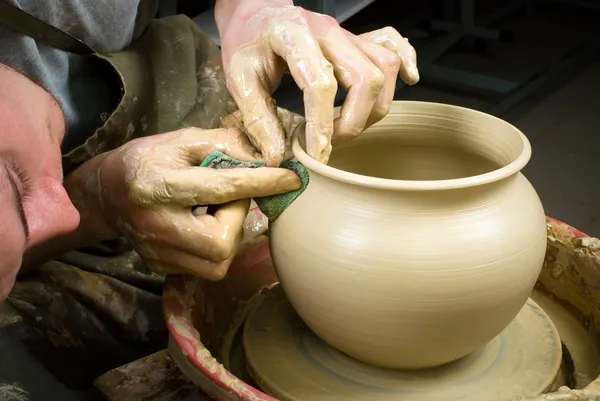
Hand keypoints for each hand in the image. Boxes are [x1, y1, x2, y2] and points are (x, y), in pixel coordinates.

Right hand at [92, 127, 299, 279]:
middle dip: (238, 218)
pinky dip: (217, 247)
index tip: (291, 178)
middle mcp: (156, 226)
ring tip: (215, 212)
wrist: (107, 194)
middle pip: (221, 243)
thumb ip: (224, 144)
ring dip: (230, 234)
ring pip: (218, 263)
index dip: (260, 183)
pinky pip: (206, 268)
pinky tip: (204, 225)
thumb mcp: (182, 140)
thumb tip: (267, 156)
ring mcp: (157, 254)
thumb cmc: (148, 160)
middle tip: (229, 198)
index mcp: (158, 185)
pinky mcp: (162, 268)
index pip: (219, 188)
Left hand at [216, 0, 418, 165]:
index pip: (321, 83)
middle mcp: (327, 31)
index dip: (323, 124)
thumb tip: (278, 156)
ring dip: (375, 106)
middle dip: (355, 121)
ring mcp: (346, 33)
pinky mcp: (356, 39)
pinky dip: (406, 63)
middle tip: (331, 143)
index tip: (318, 154)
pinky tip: (409, 82)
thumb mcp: (239, 80)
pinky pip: (393, 45)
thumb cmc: (248, 46)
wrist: (256, 16)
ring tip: (348, 127)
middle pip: (366, 76)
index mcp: (292, 35)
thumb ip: (257, 118)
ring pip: (385, 66)